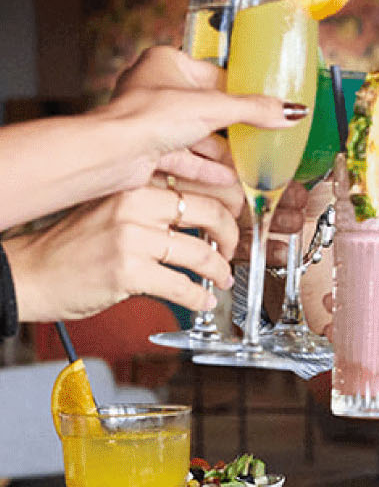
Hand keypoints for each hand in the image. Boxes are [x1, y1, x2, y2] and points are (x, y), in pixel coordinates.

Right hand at [6, 184, 239, 322]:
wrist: (33, 272)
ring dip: (219, 271)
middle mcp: (134, 205)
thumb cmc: (73, 244)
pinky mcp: (128, 271)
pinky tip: (201, 301)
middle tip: (231, 250)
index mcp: (135, 184)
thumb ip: (153, 205)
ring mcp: (131, 238)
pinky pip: (181, 286)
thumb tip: (204, 212)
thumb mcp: (113, 207)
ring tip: (220, 279)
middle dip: (231, 237)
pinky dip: (198, 298)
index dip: (230, 204)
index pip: (200, 184)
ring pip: (200, 253)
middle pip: (210, 213)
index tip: (237, 218)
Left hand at [104, 80, 304, 195]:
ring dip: (221, 151)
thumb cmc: (148, 117)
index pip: (216, 76)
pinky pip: (185, 156)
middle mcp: (156, 88)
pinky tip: (228, 178)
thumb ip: (256, 110)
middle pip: (207, 108)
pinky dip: (206, 167)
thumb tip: (291, 111)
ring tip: (248, 162)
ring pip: (196, 135)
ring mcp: (151, 120)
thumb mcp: (215, 107)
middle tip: (260, 135)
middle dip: (233, 128)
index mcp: (167, 62)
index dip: (241, 92)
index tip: (264, 104)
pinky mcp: (149, 148)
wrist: (114, 154)